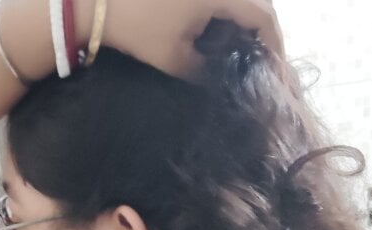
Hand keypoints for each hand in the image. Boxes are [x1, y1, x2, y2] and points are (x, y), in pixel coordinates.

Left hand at [97, 0, 284, 79]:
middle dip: (264, 33)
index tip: (276, 72)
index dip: (275, 46)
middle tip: (264, 64)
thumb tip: (225, 80)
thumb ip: (207, 70)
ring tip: (245, 51)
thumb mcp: (175, 59)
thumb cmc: (136, 29)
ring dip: (246, 20)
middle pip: (259, 2)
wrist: (95, 0)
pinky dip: (228, 10)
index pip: (264, 17)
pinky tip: (221, 32)